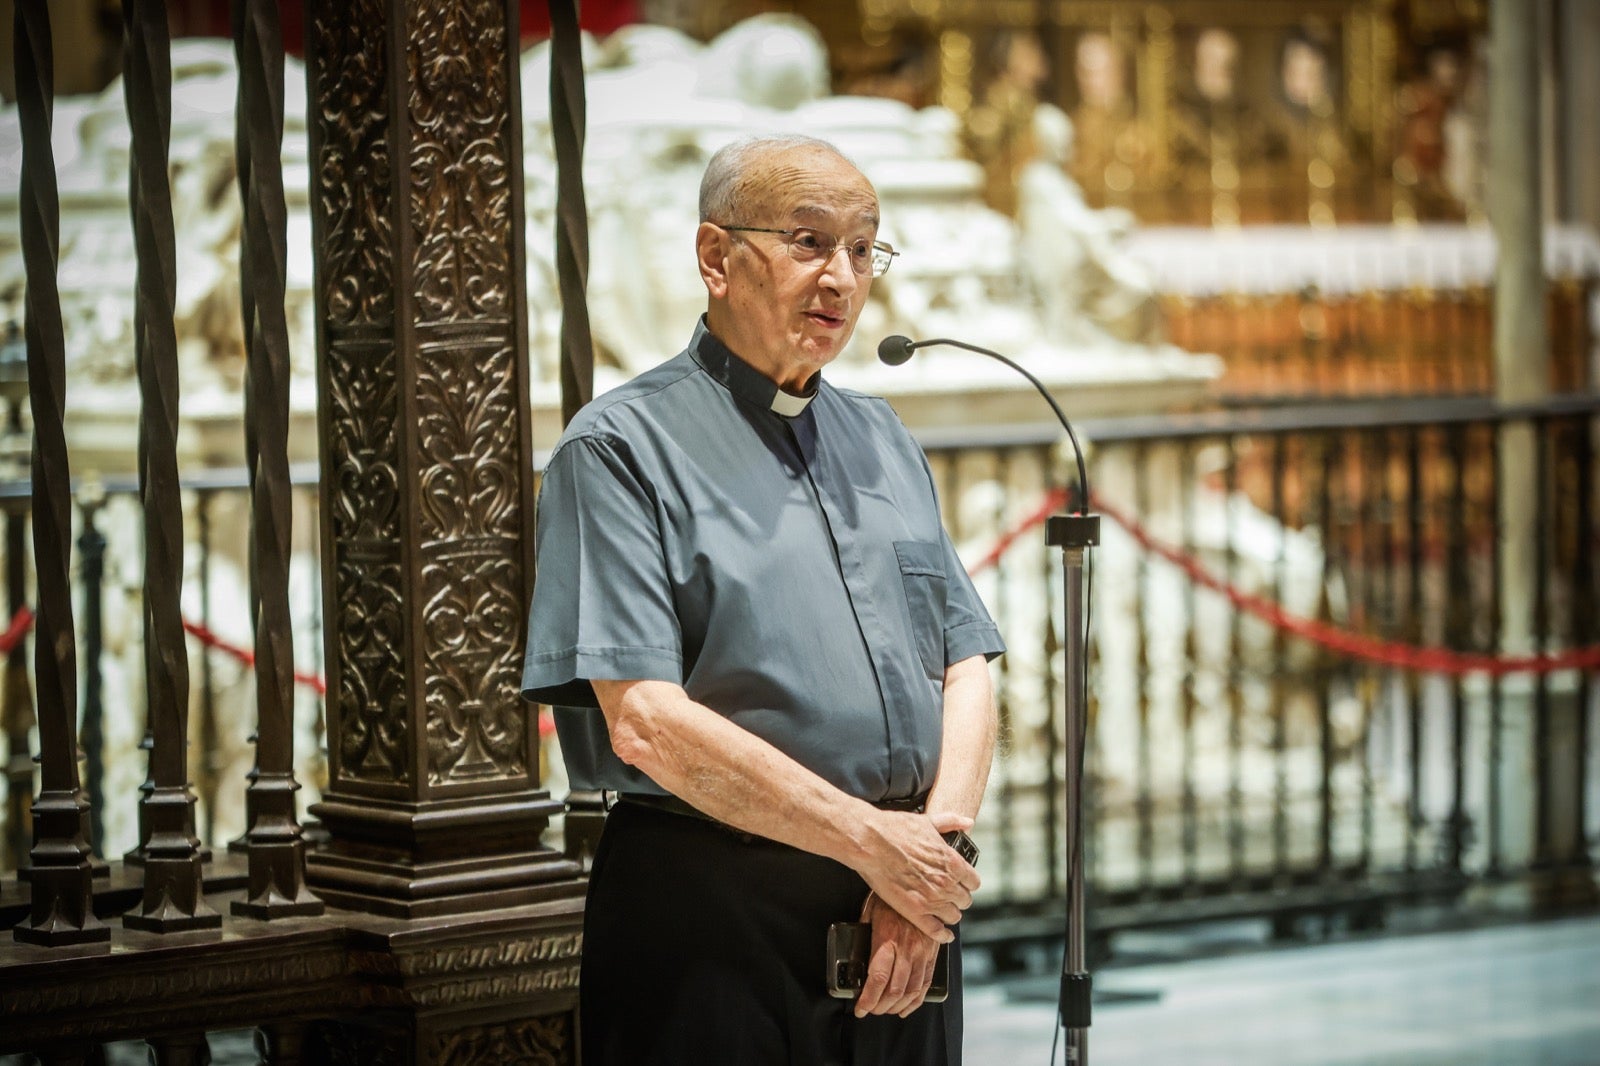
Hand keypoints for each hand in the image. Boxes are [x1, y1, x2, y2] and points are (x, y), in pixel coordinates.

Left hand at [854, 894, 941, 1017]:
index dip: (868, 999)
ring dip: (896, 1006)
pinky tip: (905, 1007)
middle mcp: (907, 949)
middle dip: (880, 1006)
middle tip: (870, 1010)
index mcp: (888, 939)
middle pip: (894, 990)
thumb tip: (852, 951)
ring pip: (911, 991)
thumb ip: (863, 931)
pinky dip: (916, 1000)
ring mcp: (922, 952)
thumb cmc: (891, 895)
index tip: (860, 1008)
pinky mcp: (933, 953)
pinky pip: (926, 983)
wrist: (922, 883)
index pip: (878, 978)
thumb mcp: (870, 910)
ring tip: (885, 1010)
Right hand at [855, 810, 980, 941]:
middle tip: (947, 895)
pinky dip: (942, 934)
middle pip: (965, 900)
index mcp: (952, 862)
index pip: (973, 882)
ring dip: (949, 913)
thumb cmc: (895, 830)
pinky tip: (943, 934)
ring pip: (953, 916)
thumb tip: (968, 822)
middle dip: (957, 897)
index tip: (960, 882)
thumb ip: (951, 822)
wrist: (870, 842)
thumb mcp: (928, 821)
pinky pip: (936, 931)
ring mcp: (931, 900)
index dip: (966, 882)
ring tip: (940, 910)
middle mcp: (946, 883)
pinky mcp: (915, 912)